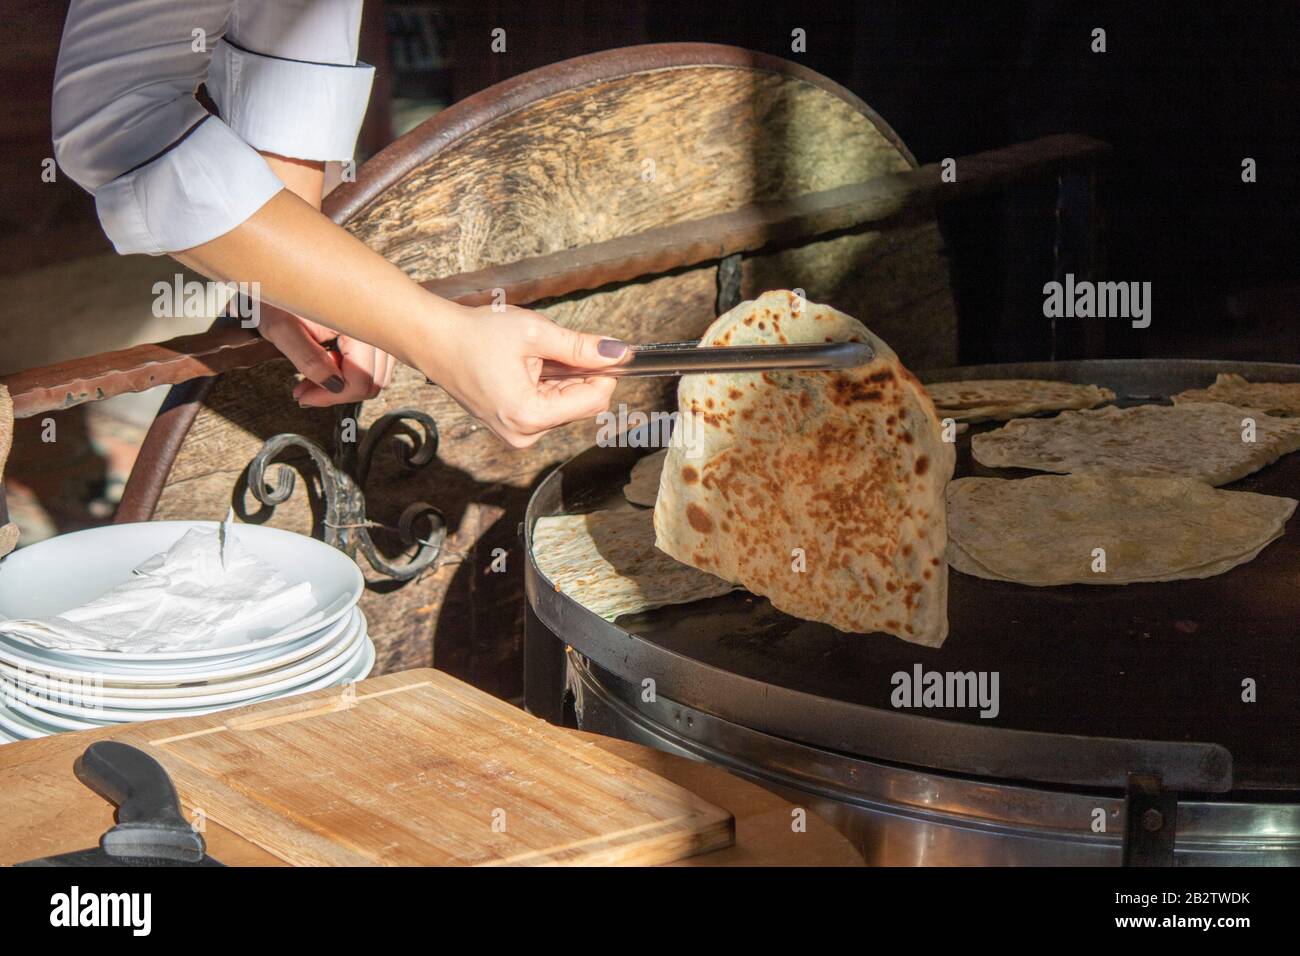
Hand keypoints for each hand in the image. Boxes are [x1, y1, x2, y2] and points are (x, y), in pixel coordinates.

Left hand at [254, 304, 395, 406]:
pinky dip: (355, 369)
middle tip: (304, 389)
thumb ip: (309, 360)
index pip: (362, 379)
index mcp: (358, 320)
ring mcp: (379, 322)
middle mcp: (376, 320)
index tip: (304, 397)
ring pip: (379, 373)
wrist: (276, 266)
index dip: (332, 396)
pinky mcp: (375, 324)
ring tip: (313, 376)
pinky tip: (329, 362)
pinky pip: (377, 360)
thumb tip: (333, 386)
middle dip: (339, 392)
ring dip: (347, 383)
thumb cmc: (274, 292)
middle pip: (375, 380)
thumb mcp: (282, 329)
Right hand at [421, 304, 624, 447]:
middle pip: (581, 405)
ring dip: (561, 379)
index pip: (594, 401)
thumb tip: (618, 352)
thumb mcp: (535, 333)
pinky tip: (525, 368)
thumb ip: (580, 347)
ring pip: (565, 405)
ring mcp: (517, 434)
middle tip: (552, 347)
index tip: (601, 350)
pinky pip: (546, 407)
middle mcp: (525, 434)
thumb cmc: (475, 335)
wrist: (434, 341)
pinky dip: (546, 385)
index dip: (605, 373)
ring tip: (531, 357)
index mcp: (530, 415)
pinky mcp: (512, 427)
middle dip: (578, 375)